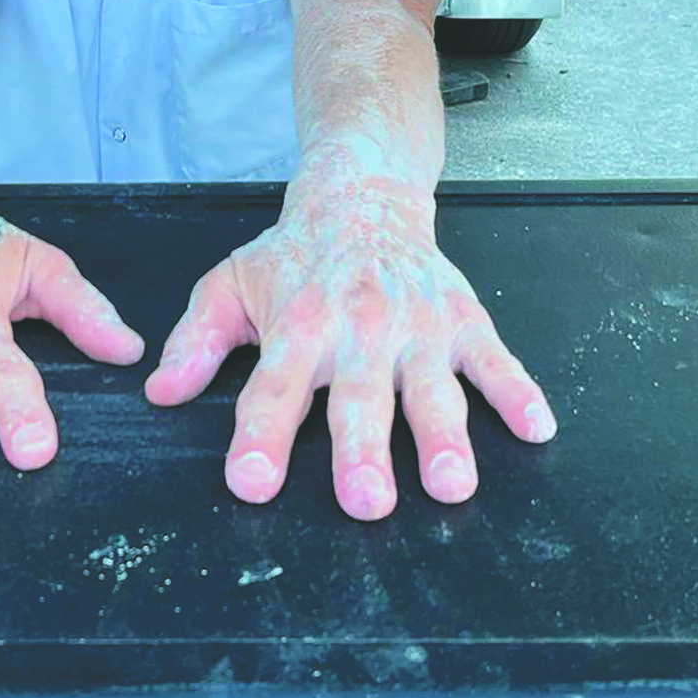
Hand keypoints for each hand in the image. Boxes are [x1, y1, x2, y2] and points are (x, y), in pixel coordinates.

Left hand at [144, 170, 554, 519]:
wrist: (362, 195)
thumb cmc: (294, 258)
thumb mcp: (230, 286)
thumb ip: (196, 341)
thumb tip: (160, 391)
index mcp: (297, 328)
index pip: (271, 390)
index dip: (260, 438)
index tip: (252, 483)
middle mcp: (358, 330)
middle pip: (359, 401)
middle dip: (364, 452)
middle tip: (367, 501)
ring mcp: (418, 328)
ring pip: (433, 391)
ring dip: (444, 439)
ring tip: (451, 484)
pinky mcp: (464, 320)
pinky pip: (497, 361)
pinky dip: (520, 394)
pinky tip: (538, 428)